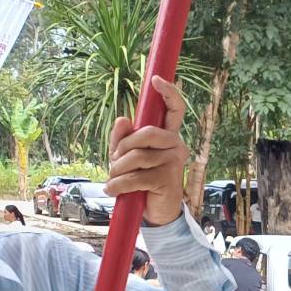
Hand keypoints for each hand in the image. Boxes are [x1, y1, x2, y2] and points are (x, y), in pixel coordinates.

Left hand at [105, 75, 188, 226]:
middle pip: (146, 133)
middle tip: (115, 162)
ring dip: (118, 170)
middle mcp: (176, 145)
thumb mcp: (126, 158)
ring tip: (114, 180)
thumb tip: (123, 119)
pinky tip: (114, 191)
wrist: (157, 212)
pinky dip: (118, 185)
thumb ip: (122, 139)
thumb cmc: (142, 181)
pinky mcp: (168, 180)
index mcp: (168, 136)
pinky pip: (135, 176)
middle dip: (123, 147)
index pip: (174, 110)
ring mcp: (174, 162)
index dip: (168, 93)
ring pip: (137, 156)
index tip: (155, 79)